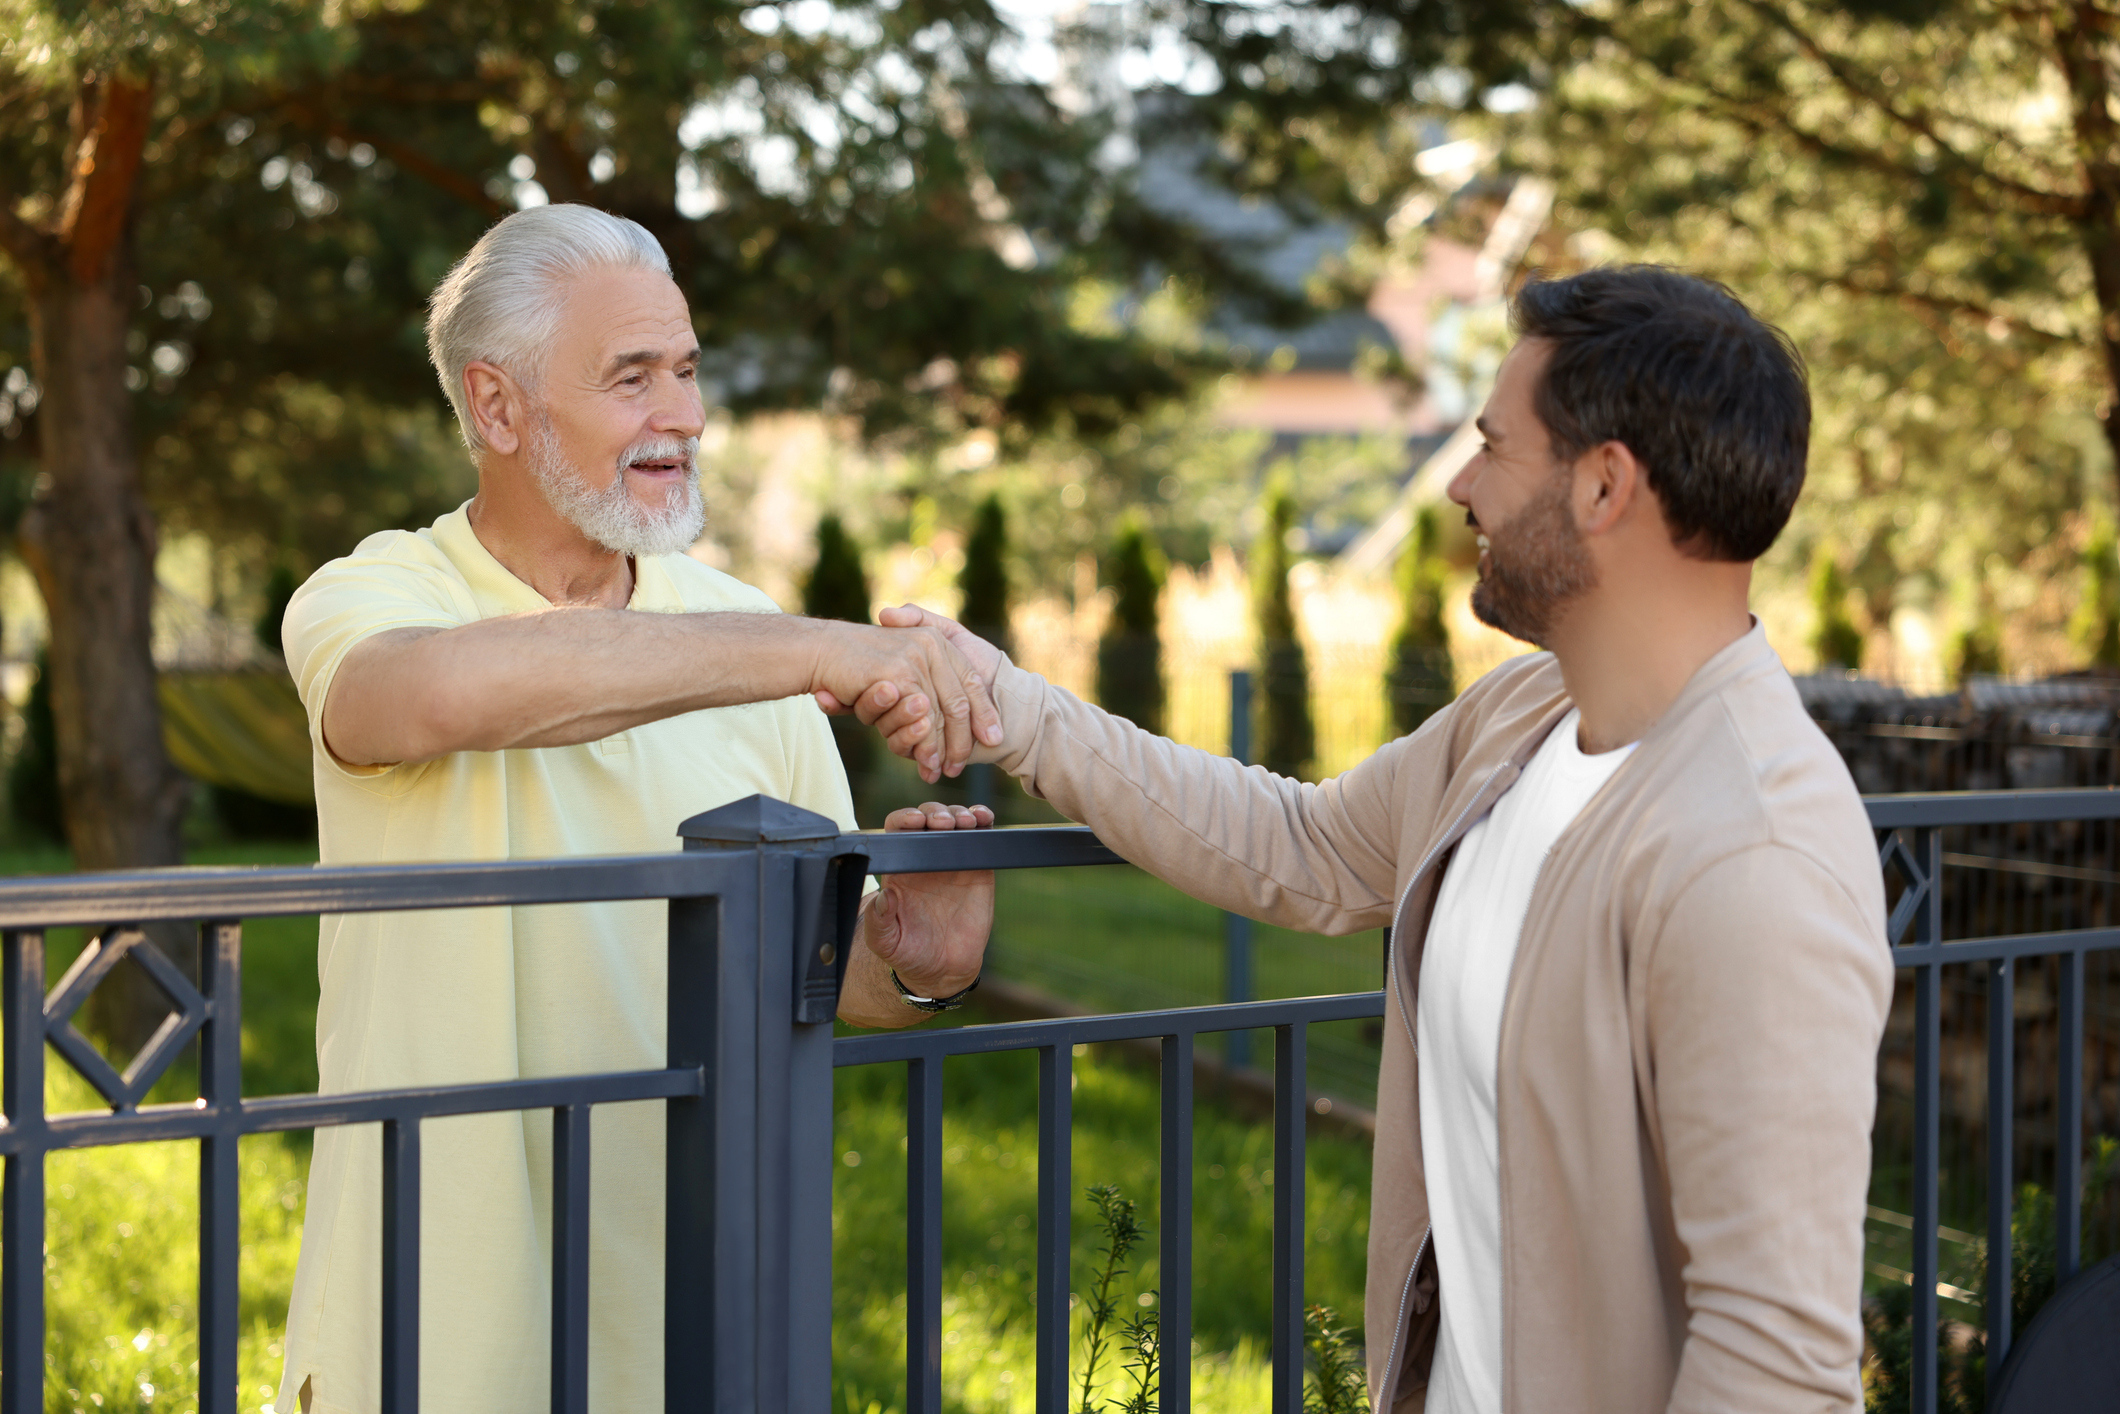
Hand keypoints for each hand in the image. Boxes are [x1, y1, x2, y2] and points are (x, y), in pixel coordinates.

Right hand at [805, 619, 1002, 782]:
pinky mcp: (898, 674)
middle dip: (962, 740)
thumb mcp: (894, 659)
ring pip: (940, 715)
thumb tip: (942, 711)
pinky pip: (919, 718)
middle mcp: (931, 646)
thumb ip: (919, 676)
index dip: (984, 712)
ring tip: (940, 770)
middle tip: (957, 766)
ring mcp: (915, 659)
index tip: (992, 738)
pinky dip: (922, 744)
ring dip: (941, 748)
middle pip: (960, 703)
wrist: (818, 649)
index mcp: (936, 640)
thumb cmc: (851, 657)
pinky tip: (923, 761)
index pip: (970, 682)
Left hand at [841, 801, 995, 1024]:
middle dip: (936, 812)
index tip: (915, 822)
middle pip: (928, 818)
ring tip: (966, 822)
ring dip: (960, 813)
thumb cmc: (908, 953)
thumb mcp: (885, 942)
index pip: (898, 831)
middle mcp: (925, 858)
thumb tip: (881, 897)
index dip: (905, 819)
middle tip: (944, 823)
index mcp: (900, 868)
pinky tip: (984, 819)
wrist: (944, 969)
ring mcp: (952, 860)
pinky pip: (981, 837)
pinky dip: (983, 822)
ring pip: (955, 821)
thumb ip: (879, 922)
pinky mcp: (978, 867)